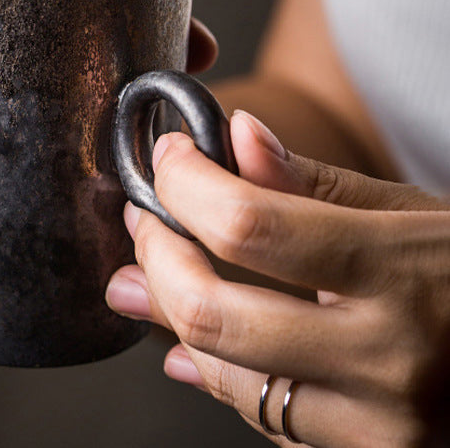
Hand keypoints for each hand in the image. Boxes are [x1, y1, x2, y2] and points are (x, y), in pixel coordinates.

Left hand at [106, 111, 449, 446]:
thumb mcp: (411, 212)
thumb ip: (314, 181)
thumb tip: (237, 135)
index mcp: (401, 271)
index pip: (249, 224)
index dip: (185, 184)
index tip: (168, 158)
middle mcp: (388, 358)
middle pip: (213, 310)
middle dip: (156, 254)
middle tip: (142, 219)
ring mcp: (379, 423)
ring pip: (223, 371)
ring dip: (168, 314)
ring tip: (143, 275)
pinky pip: (262, 415)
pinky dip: (215, 371)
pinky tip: (191, 345)